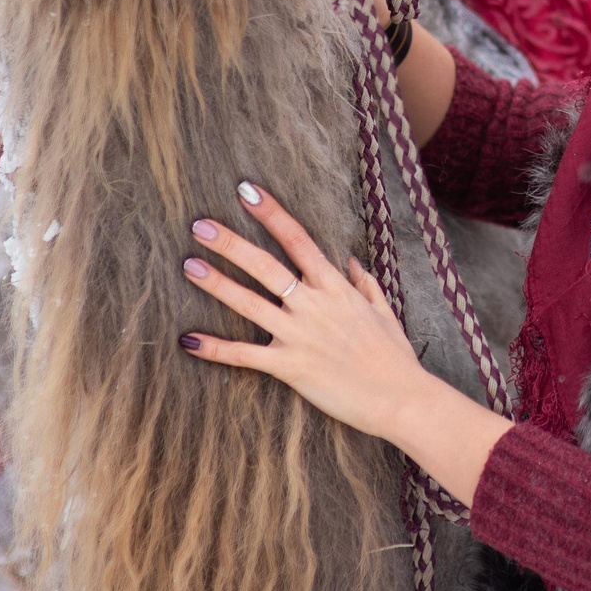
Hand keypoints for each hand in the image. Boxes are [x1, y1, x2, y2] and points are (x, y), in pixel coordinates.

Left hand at [179, 183, 433, 440]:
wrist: (401, 398)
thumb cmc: (395, 357)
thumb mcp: (383, 310)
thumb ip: (364, 283)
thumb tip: (349, 261)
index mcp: (336, 287)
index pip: (298, 240)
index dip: (271, 214)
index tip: (247, 193)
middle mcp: (314, 306)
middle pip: (266, 266)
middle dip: (231, 243)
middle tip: (200, 225)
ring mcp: (300, 336)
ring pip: (249, 303)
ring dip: (217, 283)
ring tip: (189, 265)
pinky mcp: (290, 368)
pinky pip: (245, 356)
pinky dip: (215, 349)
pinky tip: (188, 340)